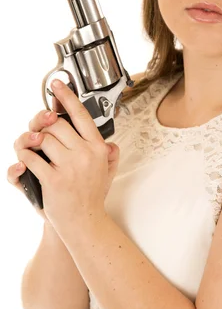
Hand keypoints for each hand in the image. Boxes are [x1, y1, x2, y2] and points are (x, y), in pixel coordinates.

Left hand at [11, 80, 119, 236]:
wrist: (84, 223)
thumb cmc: (92, 198)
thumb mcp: (107, 173)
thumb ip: (110, 155)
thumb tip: (110, 144)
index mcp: (97, 149)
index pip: (81, 115)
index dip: (67, 97)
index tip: (56, 85)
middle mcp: (84, 154)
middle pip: (56, 125)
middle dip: (43, 126)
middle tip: (39, 132)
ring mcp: (69, 167)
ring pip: (42, 139)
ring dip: (30, 141)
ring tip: (29, 146)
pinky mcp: (53, 180)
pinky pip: (32, 159)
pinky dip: (23, 157)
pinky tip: (24, 159)